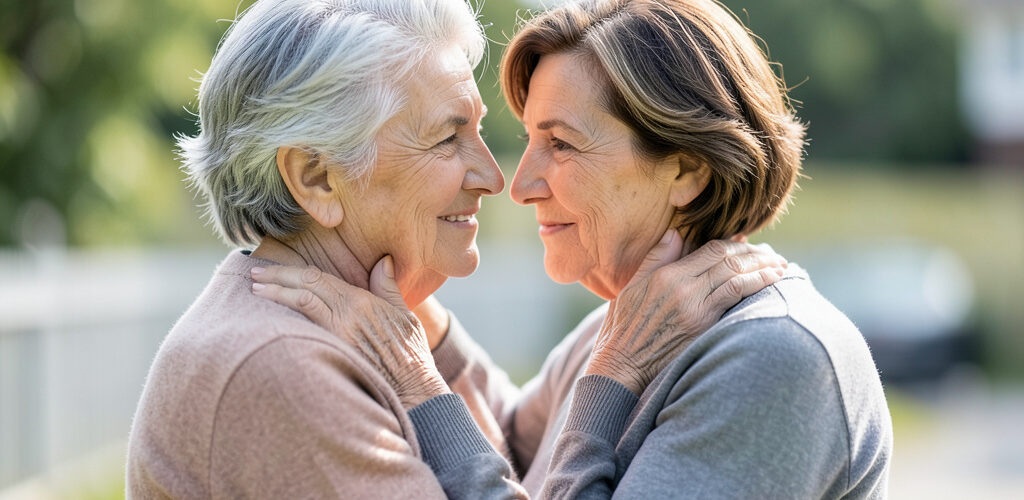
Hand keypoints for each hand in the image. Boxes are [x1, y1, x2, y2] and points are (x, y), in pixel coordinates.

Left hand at [251, 256, 448, 408]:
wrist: (413, 389)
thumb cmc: (411, 355)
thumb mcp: (405, 315)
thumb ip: (388, 287)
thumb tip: (382, 261)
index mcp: (362, 301)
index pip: (319, 278)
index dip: (293, 272)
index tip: (273, 270)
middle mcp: (348, 313)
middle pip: (305, 287)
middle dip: (277, 278)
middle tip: (254, 275)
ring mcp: (339, 333)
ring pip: (302, 305)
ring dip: (276, 295)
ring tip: (256, 291)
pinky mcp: (335, 352)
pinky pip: (306, 329)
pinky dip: (287, 319)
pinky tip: (272, 317)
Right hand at [586, 231, 786, 393]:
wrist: (621, 366)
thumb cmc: (623, 328)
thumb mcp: (630, 286)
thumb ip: (656, 258)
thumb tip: (676, 233)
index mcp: (667, 275)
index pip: (711, 250)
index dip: (734, 245)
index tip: (749, 245)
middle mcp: (684, 289)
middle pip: (729, 262)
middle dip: (755, 256)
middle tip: (773, 256)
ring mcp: (695, 310)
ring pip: (737, 279)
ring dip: (763, 271)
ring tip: (781, 268)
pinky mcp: (702, 329)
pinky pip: (735, 301)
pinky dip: (755, 288)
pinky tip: (770, 285)